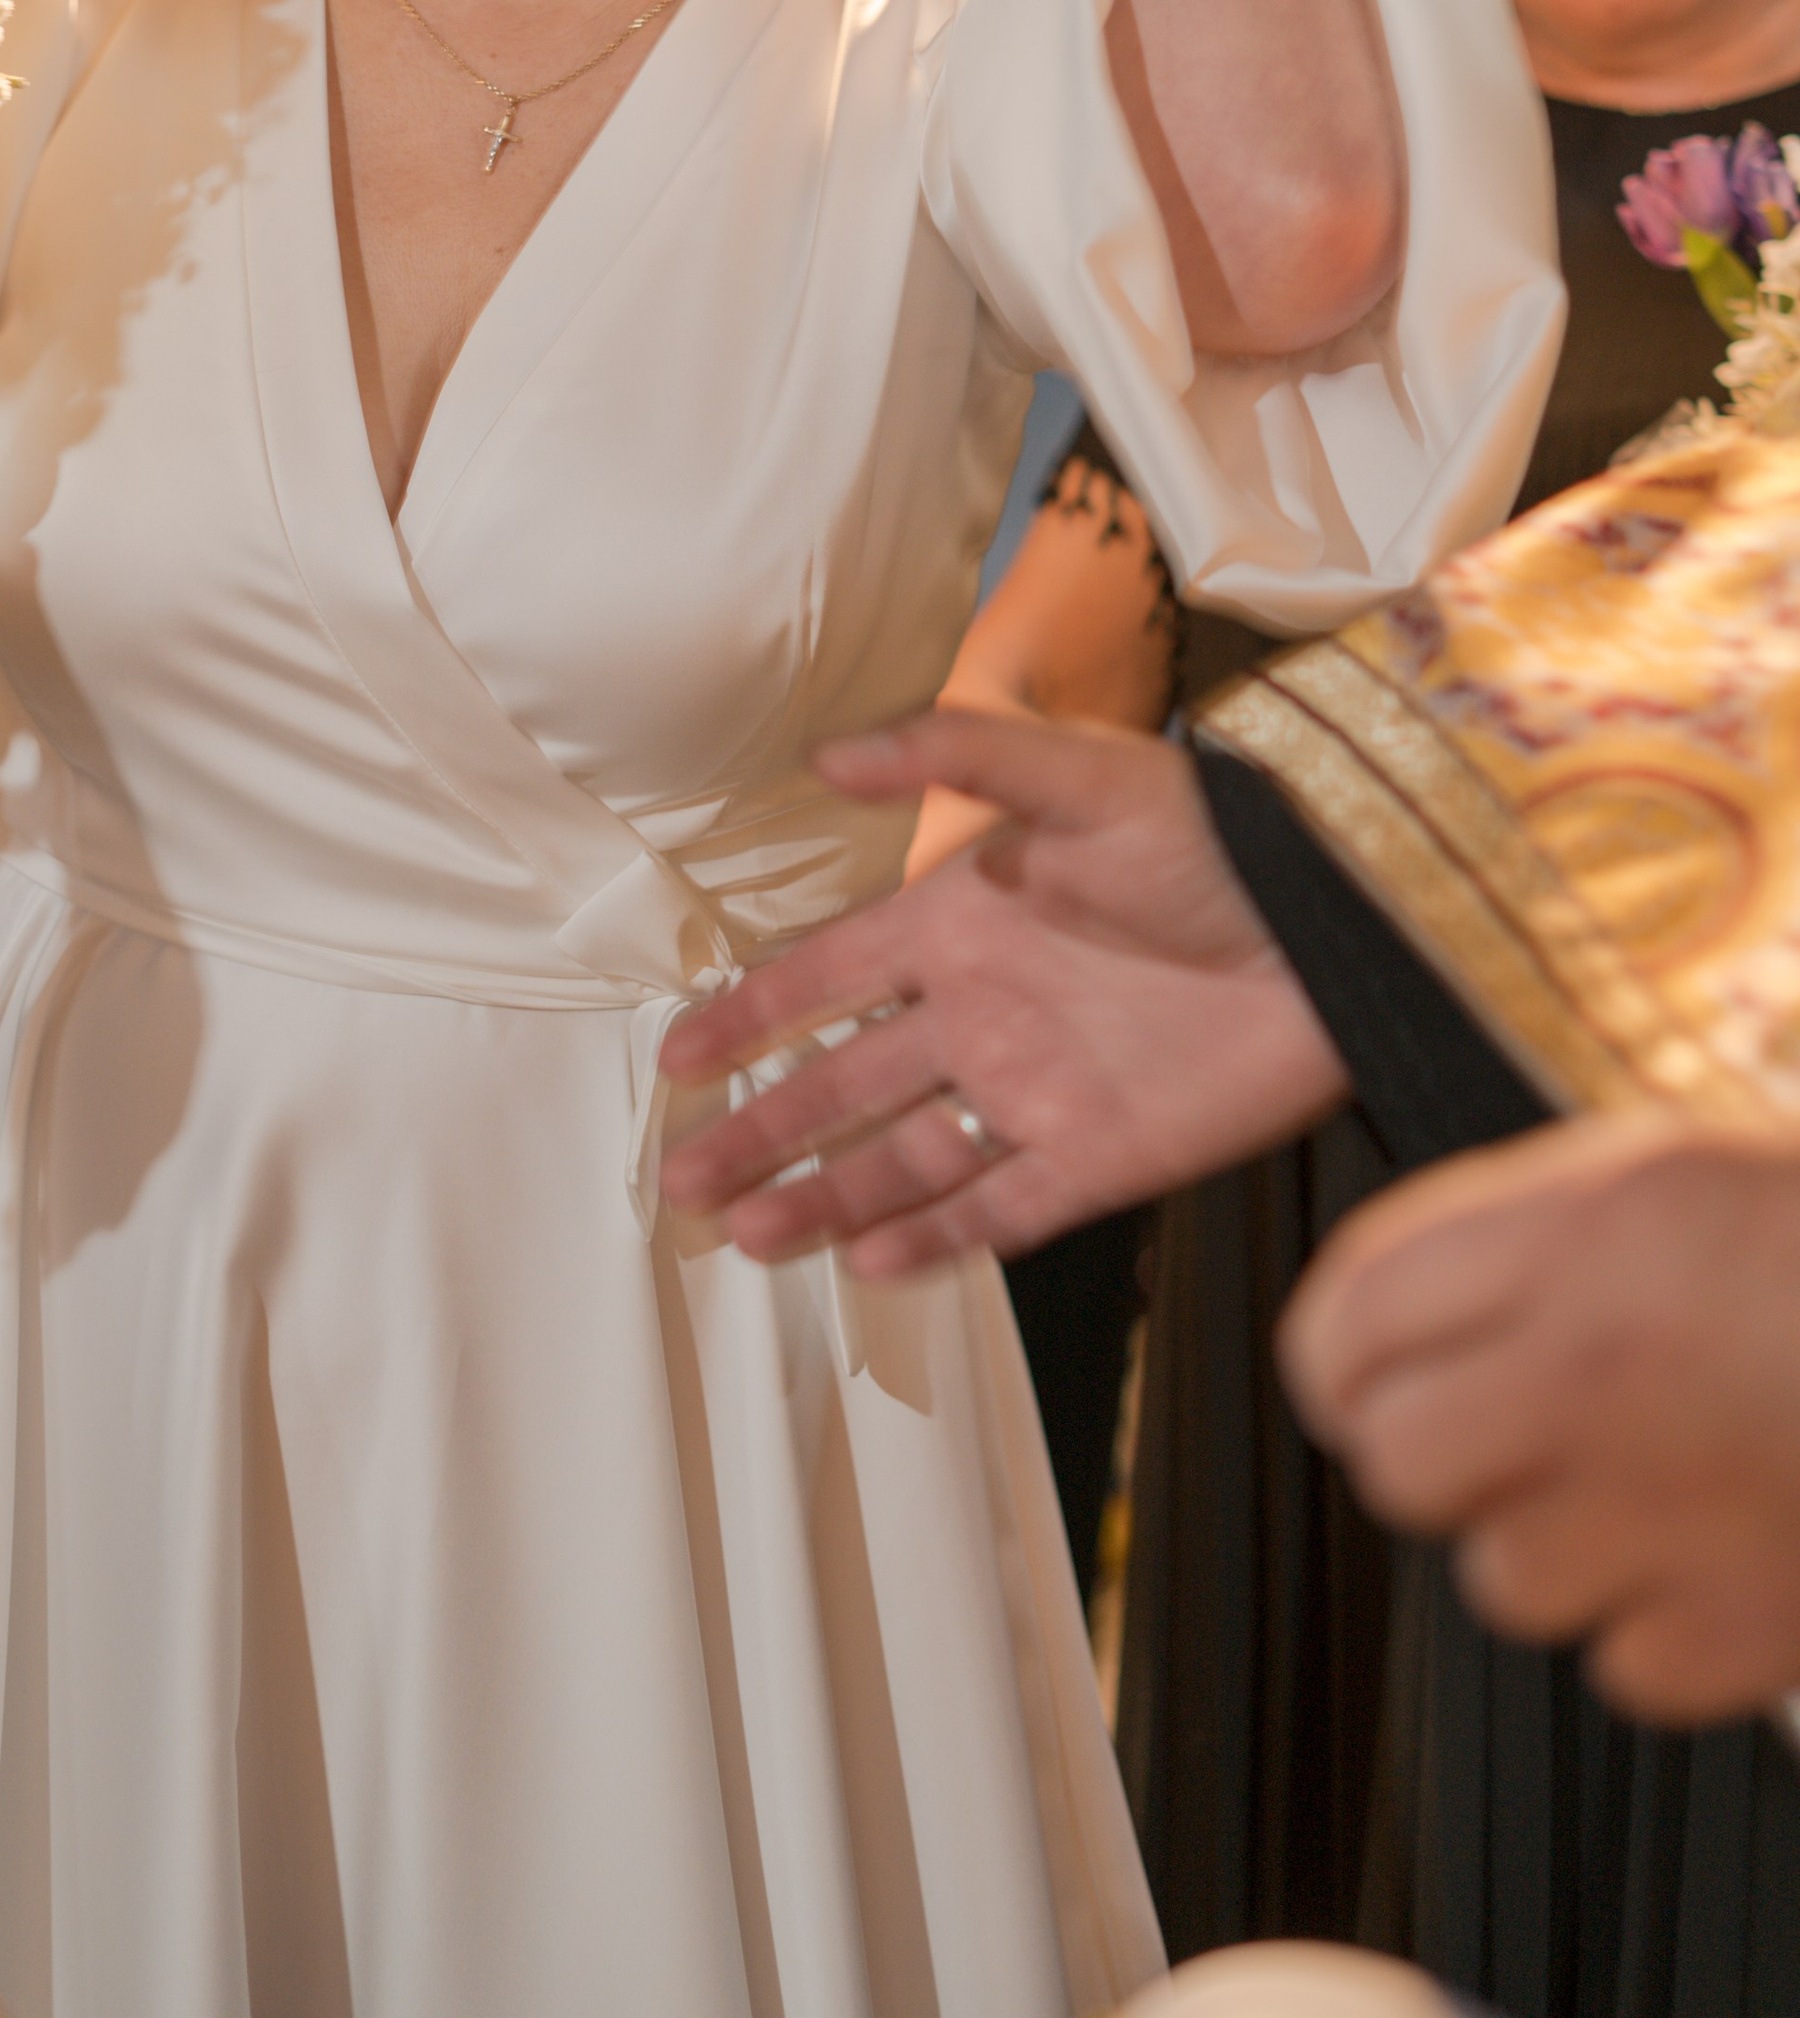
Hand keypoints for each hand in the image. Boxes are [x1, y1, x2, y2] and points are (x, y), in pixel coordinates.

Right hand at [658, 703, 1345, 1276]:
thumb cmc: (1215, 835)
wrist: (1341, 925)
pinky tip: (869, 1265)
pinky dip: (933, 1239)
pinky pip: (999, 1210)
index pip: (824, 978)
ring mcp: (1036, 1091)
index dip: (747, 1015)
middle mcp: (982, 1014)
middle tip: (681, 1182)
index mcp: (959, 922)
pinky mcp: (1101, 1158)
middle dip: (759, 1131)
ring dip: (825, 1198)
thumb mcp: (1079, 773)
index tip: (676, 1058)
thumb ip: (952, 754)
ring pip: (903, 1159)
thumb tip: (825, 752)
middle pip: (841, 1085)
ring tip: (748, 1236)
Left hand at [1283, 1115, 1799, 1723]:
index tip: (1361, 1371)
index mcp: (1577, 1235)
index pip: (1350, 1317)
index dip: (1344, 1354)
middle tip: (1493, 1436)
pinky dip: (1657, 1630)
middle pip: (1395, 1459)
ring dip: (1548, 1544)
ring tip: (1635, 1486)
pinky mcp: (1745, 1624)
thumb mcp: (1670, 1170)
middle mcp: (1595, 1368)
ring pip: (1499, 1576)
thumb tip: (1392, 1310)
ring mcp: (1668, 1507)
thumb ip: (1524, 1229)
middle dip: (1429, 1452)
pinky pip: (1624, 1664)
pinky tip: (1712, 1551)